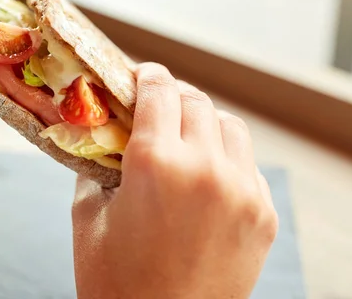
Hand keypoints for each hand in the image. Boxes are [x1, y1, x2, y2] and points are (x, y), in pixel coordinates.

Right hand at [72, 63, 277, 298]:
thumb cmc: (114, 283)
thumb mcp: (88, 217)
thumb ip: (97, 166)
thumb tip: (105, 136)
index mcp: (155, 163)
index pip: (159, 90)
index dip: (148, 74)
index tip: (142, 74)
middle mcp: (206, 169)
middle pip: (196, 100)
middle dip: (174, 96)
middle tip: (158, 106)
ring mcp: (242, 192)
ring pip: (230, 126)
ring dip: (206, 122)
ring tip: (187, 139)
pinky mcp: (263, 215)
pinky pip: (248, 165)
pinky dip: (227, 159)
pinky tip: (207, 177)